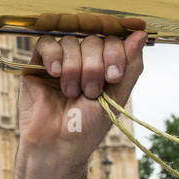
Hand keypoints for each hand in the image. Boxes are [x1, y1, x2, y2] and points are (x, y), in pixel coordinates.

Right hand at [18, 31, 147, 164]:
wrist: (57, 144)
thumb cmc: (87, 127)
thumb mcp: (116, 97)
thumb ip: (131, 65)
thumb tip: (141, 34)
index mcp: (103, 67)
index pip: (112, 40)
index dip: (115, 53)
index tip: (113, 77)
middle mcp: (81, 60)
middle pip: (92, 39)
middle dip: (94, 65)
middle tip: (90, 91)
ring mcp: (59, 61)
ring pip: (70, 41)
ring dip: (74, 67)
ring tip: (70, 92)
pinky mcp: (37, 64)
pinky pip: (46, 43)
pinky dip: (54, 56)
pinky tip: (55, 73)